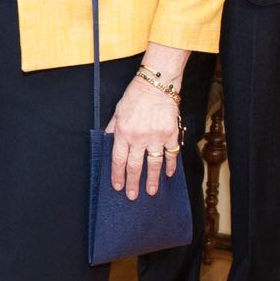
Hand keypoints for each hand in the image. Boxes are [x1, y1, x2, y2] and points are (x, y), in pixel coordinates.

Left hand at [106, 77, 180, 199]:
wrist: (157, 84)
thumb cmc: (136, 95)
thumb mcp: (118, 111)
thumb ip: (113, 128)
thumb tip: (108, 143)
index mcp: (123, 132)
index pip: (118, 160)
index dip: (117, 175)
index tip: (118, 186)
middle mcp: (139, 137)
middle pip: (135, 166)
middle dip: (133, 183)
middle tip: (132, 196)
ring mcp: (156, 137)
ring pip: (154, 164)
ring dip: (152, 180)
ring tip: (151, 191)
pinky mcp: (171, 134)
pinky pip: (171, 154)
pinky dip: (171, 166)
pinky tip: (169, 174)